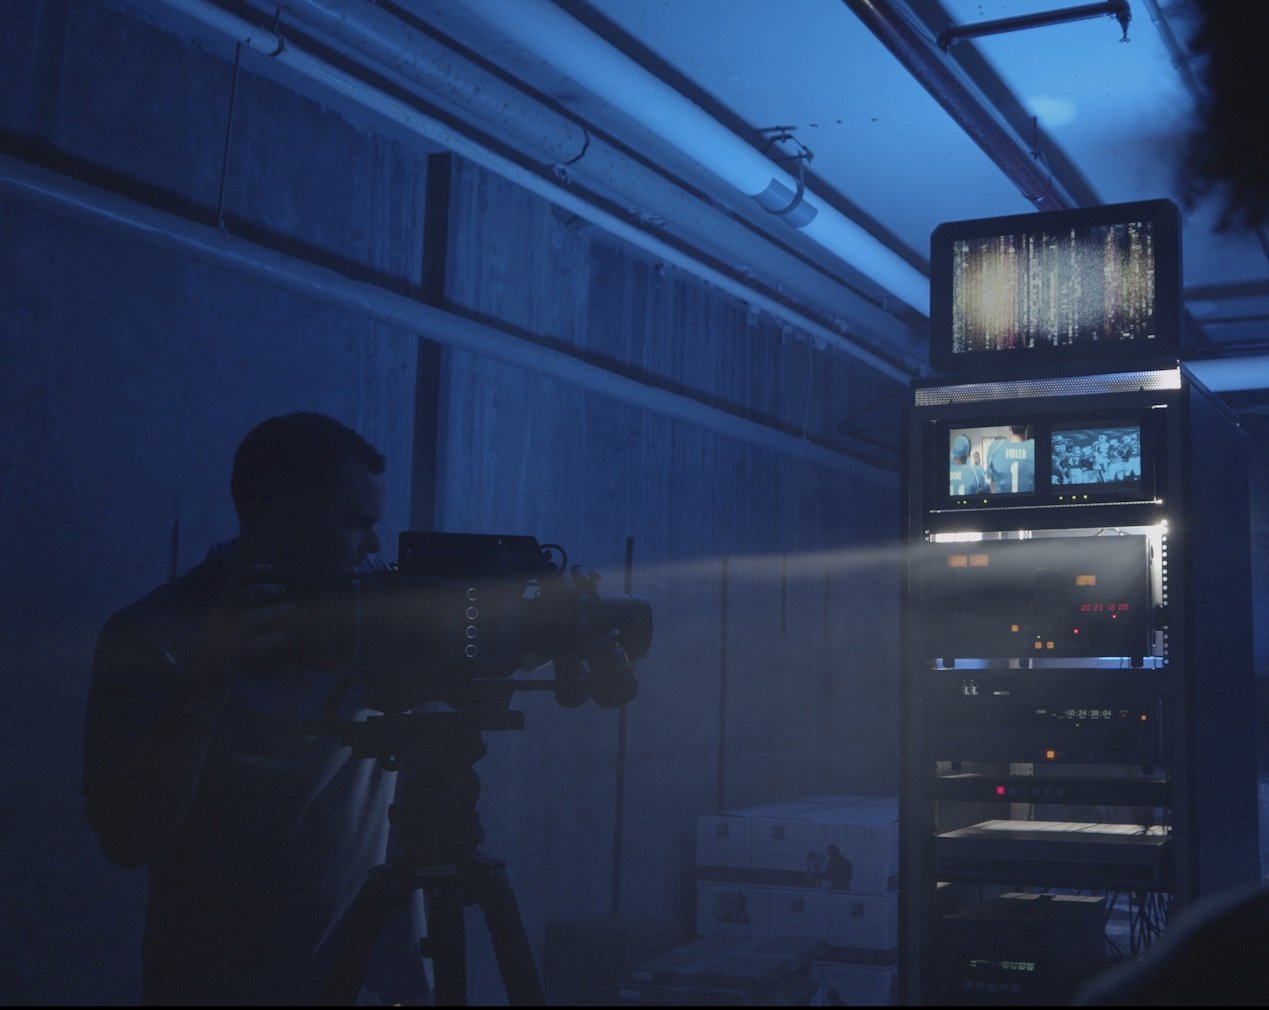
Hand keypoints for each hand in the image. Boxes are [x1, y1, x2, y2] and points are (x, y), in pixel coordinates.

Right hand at [191, 564, 292, 696]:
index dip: (252, 571)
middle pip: (239, 596)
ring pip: (246, 617)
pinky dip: (269, 637)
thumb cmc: (224, 643)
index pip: (234, 582)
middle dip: (261, 590)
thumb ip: (244, 606)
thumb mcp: (230, 619)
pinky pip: (251, 643)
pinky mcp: (227, 652)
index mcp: (221, 605)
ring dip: (270, 611)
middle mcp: (219, 616)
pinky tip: (283, 634)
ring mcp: (221, 634)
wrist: (205, 674)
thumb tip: (274, 591)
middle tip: (282, 589)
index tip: (271, 567)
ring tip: (289, 607)